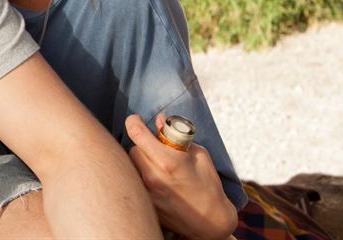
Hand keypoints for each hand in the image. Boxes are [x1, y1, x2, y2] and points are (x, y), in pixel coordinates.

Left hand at [126, 113, 237, 239]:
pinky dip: (141, 177)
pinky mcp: (145, 203)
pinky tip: (157, 181)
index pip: (136, 132)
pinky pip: (135, 182)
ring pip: (131, 165)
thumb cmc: (208, 185)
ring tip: (157, 167)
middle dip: (142, 145)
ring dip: (140, 162)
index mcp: (167, 161)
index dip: (133, 121)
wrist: (211, 222)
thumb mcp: (198, 154)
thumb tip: (158, 120)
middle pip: (132, 149)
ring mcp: (146, 192)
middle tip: (156, 150)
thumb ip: (175, 136)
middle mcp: (152, 176)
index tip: (136, 120)